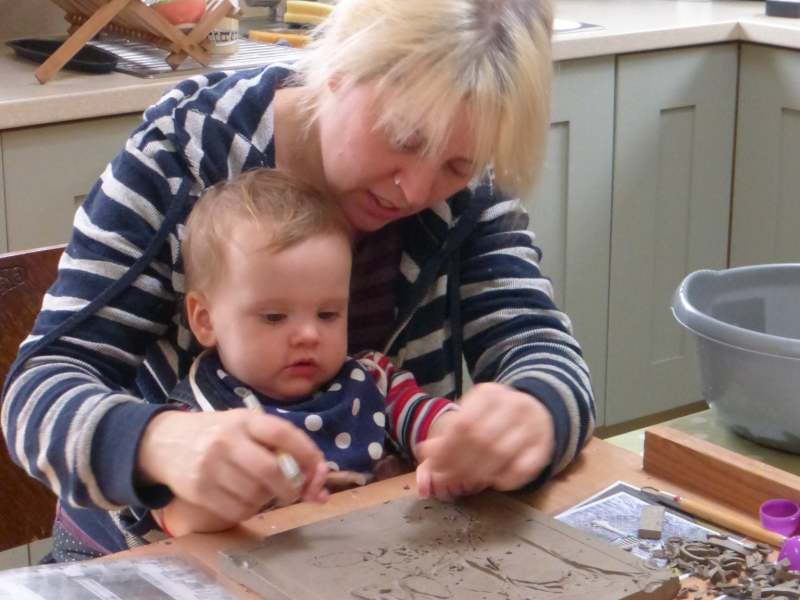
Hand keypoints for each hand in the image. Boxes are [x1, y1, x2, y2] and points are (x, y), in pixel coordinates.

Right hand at [137, 409, 328, 524]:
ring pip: (256, 494)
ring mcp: (211, 466)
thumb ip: (279, 445)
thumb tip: (319, 477)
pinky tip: (244, 497)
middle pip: (272, 470)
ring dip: (269, 498)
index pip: (283, 433)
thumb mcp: (245, 426)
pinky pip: (238, 510)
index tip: (319, 468)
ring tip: (263, 490)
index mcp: (244, 420)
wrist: (166, 443)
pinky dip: (250, 509)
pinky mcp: (199, 490)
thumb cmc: (218, 434)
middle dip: (292, 487)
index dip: (307, 453)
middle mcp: (227, 441)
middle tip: (295, 492)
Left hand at [415, 383, 554, 500]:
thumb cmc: (495, 416)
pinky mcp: (545, 446)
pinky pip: (524, 468)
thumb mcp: (472, 414)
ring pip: (501, 454)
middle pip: (481, 439)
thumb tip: (424, 452)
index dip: (446, 448)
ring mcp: (533, 425)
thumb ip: (449, 433)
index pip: (464, 423)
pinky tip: (492, 482)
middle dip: (459, 464)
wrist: (537, 410)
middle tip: (446, 479)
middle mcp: (514, 405)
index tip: (435, 465)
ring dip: (479, 473)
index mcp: (490, 393)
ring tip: (464, 482)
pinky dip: (506, 479)